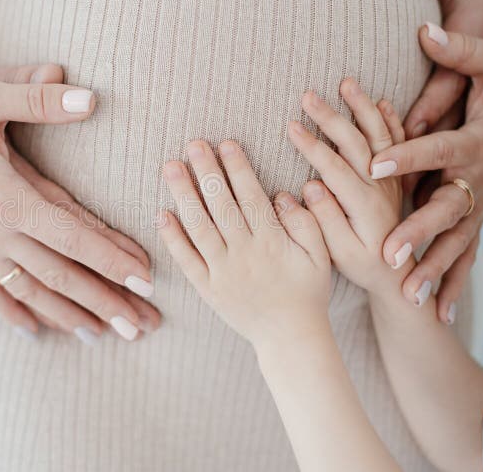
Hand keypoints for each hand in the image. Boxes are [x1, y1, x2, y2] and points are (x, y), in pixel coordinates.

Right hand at [0, 64, 158, 341]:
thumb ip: (37, 99)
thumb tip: (90, 98)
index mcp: (6, 196)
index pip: (72, 235)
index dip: (112, 258)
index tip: (147, 280)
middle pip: (59, 275)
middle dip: (105, 301)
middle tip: (143, 325)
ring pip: (31, 292)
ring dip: (70, 316)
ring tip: (106, 335)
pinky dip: (13, 313)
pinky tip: (37, 333)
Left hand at [157, 140, 330, 347]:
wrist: (290, 338)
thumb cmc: (308, 293)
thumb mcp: (321, 256)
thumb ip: (305, 223)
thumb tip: (282, 194)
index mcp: (272, 241)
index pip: (250, 196)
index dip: (237, 168)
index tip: (226, 143)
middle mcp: (244, 253)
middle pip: (220, 205)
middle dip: (206, 171)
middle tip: (193, 144)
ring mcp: (223, 271)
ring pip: (199, 227)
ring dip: (183, 195)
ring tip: (171, 167)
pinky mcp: (208, 289)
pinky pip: (187, 260)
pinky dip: (173, 237)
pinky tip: (161, 214)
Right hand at [288, 79, 419, 302]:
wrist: (401, 274)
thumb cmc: (364, 266)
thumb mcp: (341, 253)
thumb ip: (325, 219)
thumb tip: (310, 186)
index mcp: (365, 205)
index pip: (336, 168)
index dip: (312, 146)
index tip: (290, 125)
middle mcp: (383, 186)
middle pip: (357, 143)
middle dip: (331, 117)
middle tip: (308, 95)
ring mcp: (393, 178)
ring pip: (380, 135)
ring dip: (363, 107)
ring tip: (346, 83)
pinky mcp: (397, 176)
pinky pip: (398, 142)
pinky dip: (391, 119)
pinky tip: (381, 101)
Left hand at [369, 25, 482, 321]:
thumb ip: (460, 52)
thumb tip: (424, 30)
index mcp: (478, 141)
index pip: (439, 147)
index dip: (408, 153)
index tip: (373, 161)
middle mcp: (479, 180)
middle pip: (446, 208)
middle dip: (418, 231)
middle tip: (389, 252)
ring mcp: (478, 207)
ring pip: (455, 242)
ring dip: (433, 269)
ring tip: (410, 296)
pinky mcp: (475, 223)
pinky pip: (466, 257)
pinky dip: (455, 285)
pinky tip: (440, 315)